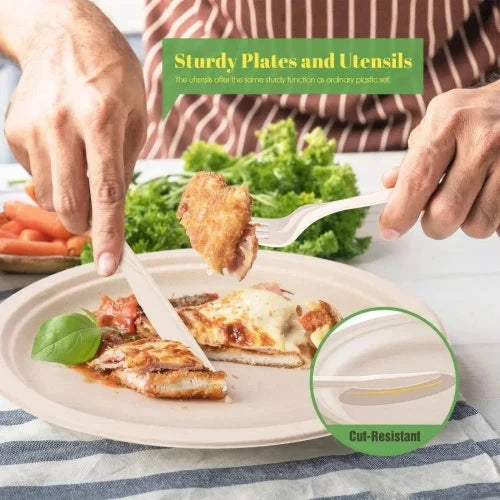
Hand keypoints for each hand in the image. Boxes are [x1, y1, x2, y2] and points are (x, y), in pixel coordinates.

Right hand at [4, 0, 145, 274]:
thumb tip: (113, 209)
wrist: (62, 33)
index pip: (106, 191)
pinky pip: (34, 178)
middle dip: (85, 223)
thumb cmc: (111, 75)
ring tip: (81, 167)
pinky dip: (53, 178)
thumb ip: (125, 166)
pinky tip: (63, 150)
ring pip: (49, 197)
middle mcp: (62, 125)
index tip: (110, 266)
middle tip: (97, 214)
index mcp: (102, 120)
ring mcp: (33, 128)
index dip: (109, 235)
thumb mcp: (137, 116)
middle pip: (70, 204)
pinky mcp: (14, 132)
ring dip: (69, 199)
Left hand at [380, 81, 499, 240]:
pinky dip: (491, 219)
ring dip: (465, 223)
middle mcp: (481, 141)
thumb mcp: (436, 125)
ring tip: (468, 199)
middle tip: (434, 216)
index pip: (415, 182)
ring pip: (477, 225)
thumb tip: (390, 187)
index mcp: (446, 124)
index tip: (390, 230)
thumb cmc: (471, 117)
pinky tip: (488, 197)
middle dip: (434, 225)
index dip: (398, 214)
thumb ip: (412, 160)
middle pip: (445, 213)